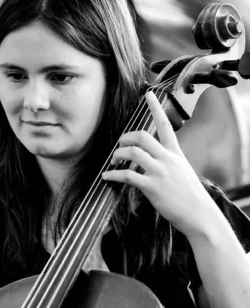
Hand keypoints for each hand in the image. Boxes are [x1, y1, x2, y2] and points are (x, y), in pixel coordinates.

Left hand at [102, 91, 218, 237]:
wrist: (199, 214)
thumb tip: (153, 160)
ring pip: (133, 153)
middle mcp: (167, 159)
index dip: (156, 108)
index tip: (149, 94)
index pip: (165, 125)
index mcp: (175, 153)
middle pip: (142, 136)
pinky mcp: (152, 187)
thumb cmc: (189, 195)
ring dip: (118, 155)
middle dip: (126, 138)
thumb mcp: (182, 171)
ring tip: (113, 162)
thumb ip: (168, 162)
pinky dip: (114, 175)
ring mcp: (160, 172)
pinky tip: (107, 177)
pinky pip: (127, 176)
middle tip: (119, 147)